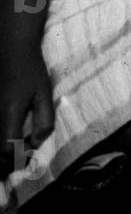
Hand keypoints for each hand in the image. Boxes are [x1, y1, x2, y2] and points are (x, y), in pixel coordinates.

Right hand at [0, 45, 53, 178]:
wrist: (11, 49)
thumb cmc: (30, 70)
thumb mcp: (44, 92)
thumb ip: (44, 119)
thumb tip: (36, 143)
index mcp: (8, 113)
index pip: (7, 149)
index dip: (18, 157)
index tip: (28, 155)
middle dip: (4, 163)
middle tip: (17, 163)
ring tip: (9, 158)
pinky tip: (4, 143)